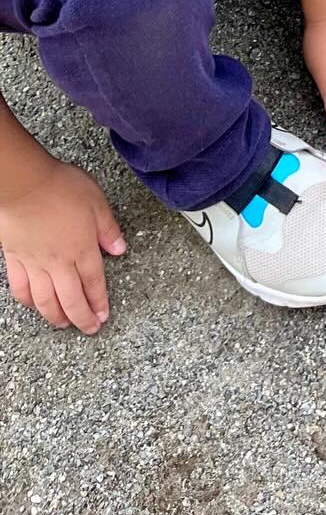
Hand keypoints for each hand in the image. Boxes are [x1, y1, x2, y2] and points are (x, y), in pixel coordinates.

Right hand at [1, 157, 126, 332]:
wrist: (25, 185)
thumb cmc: (61, 187)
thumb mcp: (97, 202)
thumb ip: (108, 229)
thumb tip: (120, 249)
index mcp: (83, 248)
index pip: (94, 283)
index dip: (99, 302)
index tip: (103, 316)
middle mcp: (59, 262)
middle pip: (71, 298)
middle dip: (82, 318)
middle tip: (89, 329)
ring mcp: (35, 263)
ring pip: (46, 300)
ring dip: (56, 316)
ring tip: (63, 324)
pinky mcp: (15, 259)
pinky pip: (21, 288)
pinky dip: (28, 302)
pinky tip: (33, 305)